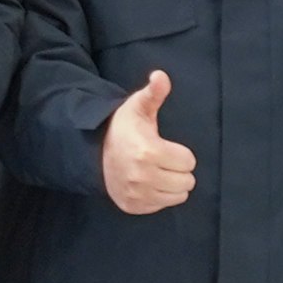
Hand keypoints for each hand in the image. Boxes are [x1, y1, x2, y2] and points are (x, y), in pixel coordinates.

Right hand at [100, 66, 193, 212]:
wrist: (94, 152)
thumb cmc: (123, 128)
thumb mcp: (138, 107)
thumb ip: (154, 93)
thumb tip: (160, 76)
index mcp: (149, 152)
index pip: (189, 162)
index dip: (180, 153)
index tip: (165, 147)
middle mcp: (143, 177)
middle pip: (187, 181)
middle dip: (179, 170)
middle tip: (163, 160)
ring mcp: (137, 194)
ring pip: (178, 196)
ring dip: (172, 184)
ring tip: (158, 172)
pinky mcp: (133, 206)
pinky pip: (162, 206)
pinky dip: (159, 196)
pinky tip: (148, 183)